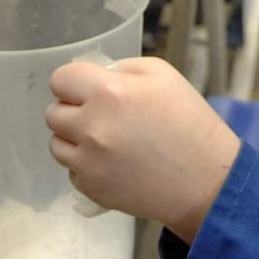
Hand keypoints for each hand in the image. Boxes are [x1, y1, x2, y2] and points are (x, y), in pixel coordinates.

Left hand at [47, 57, 239, 242]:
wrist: (205, 178)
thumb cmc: (189, 121)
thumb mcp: (162, 75)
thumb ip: (121, 69)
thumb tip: (94, 76)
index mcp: (109, 93)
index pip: (60, 79)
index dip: (73, 82)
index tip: (86, 89)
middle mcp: (92, 127)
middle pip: (52, 113)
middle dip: (72, 110)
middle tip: (99, 114)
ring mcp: (89, 162)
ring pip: (56, 144)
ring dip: (74, 139)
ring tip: (106, 140)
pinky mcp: (91, 189)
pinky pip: (72, 171)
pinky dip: (86, 166)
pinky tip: (113, 163)